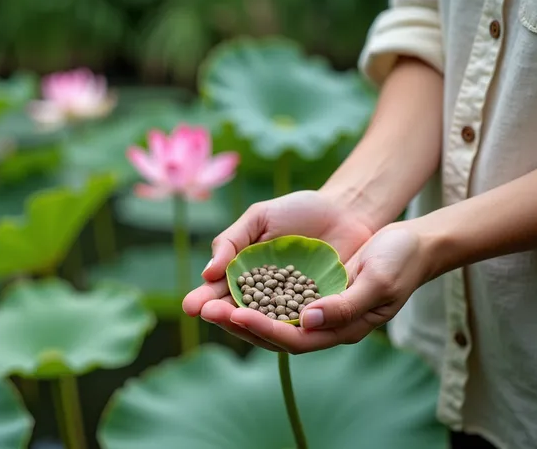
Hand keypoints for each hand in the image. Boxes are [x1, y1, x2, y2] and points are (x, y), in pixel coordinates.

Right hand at [182, 190, 376, 350]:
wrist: (345, 210)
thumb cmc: (298, 211)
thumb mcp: (259, 218)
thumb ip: (232, 241)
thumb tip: (208, 272)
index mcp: (244, 277)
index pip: (220, 293)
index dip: (206, 300)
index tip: (191, 305)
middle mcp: (265, 298)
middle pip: (240, 313)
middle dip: (223, 315)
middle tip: (209, 313)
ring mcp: (292, 308)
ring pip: (268, 325)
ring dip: (250, 326)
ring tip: (235, 319)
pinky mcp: (320, 312)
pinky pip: (303, 323)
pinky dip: (289, 325)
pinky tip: (276, 324)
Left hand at [214, 222, 431, 353]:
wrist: (411, 240)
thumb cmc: (400, 260)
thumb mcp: (378, 281)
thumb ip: (344, 305)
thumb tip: (306, 321)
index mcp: (341, 328)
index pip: (294, 338)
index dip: (263, 329)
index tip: (235, 315)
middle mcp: (323, 322)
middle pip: (273, 331)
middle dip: (236, 321)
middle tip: (201, 309)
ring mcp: (315, 305)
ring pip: (268, 313)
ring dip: (236, 307)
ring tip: (204, 299)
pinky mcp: (309, 285)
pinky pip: (275, 293)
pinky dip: (251, 291)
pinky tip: (228, 283)